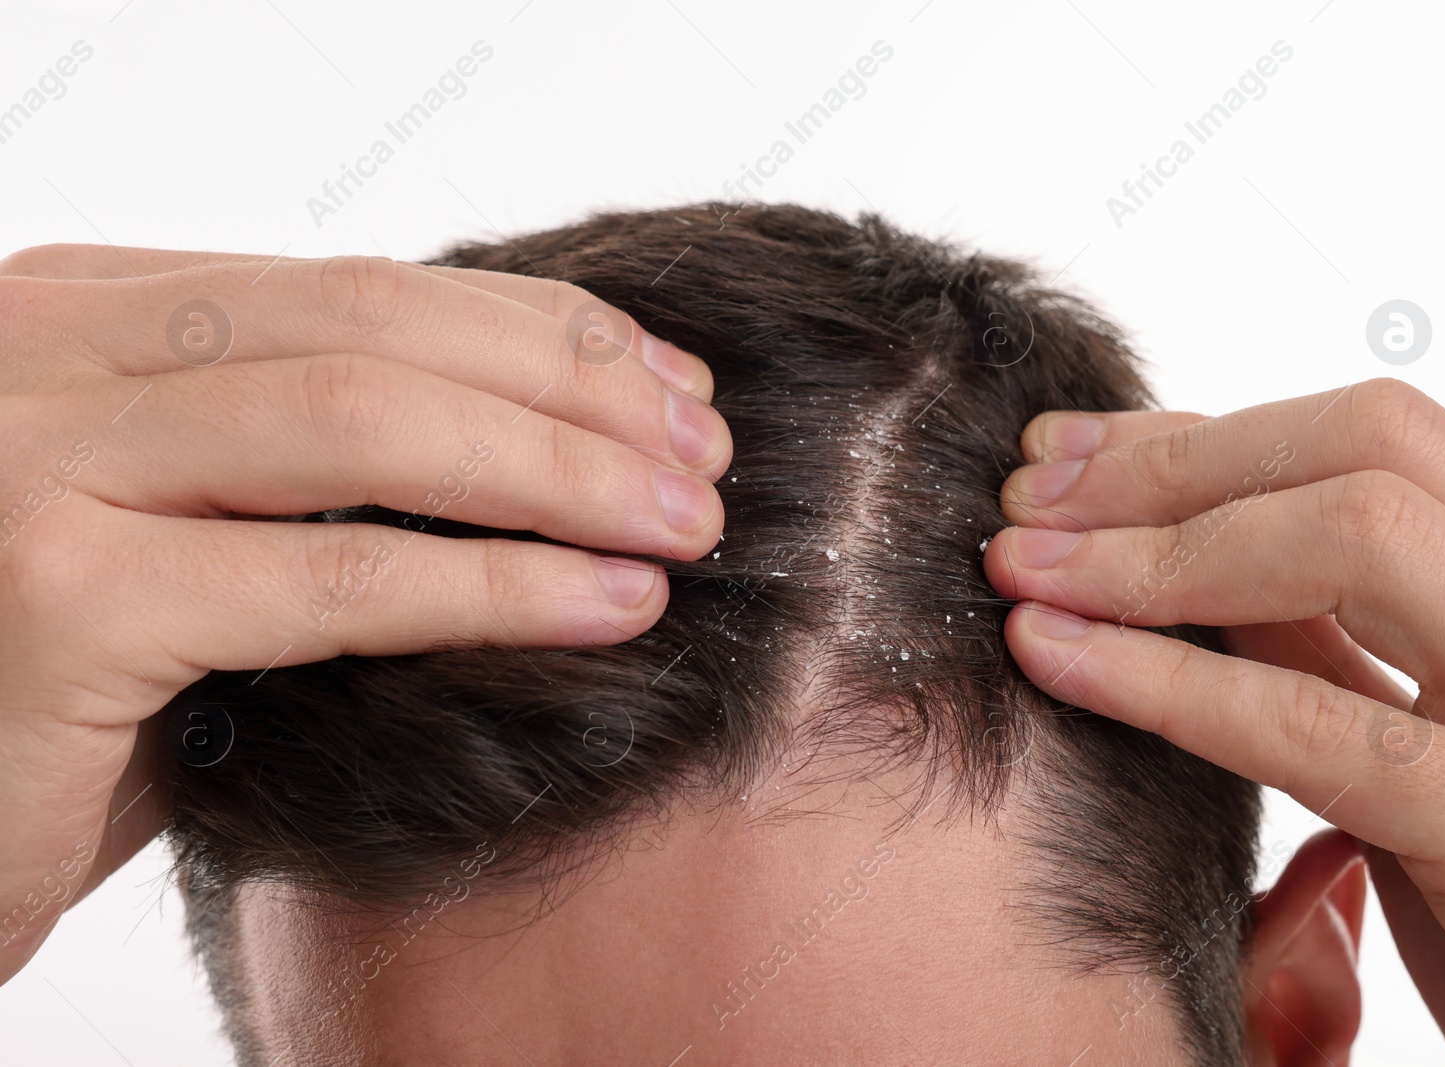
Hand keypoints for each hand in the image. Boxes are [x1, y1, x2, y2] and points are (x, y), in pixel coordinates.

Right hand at [0, 245, 729, 981]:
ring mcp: (38, 460)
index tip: (665, 385)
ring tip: (684, 524)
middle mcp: (48, 351)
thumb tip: (550, 440)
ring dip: (562, 471)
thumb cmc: (67, 694)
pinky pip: (335, 577)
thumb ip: (309, 463)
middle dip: (571, 390)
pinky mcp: (58, 597)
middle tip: (702, 458)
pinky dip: (497, 584)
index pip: (358, 288)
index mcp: (90, 315)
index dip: (535, 328)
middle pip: (376, 329)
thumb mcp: (190, 533)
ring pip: (367, 424)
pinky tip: (610, 602)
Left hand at [985, 378, 1444, 1064]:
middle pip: (1371, 456)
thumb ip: (1335, 650)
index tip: (1069, 454)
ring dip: (1149, 549)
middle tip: (1023, 497)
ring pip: (1357, 542)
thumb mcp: (1428, 759)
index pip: (1388, 444)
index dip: (1208, 436)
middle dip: (1169, 466)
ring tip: (1021, 568)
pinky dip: (1164, 680)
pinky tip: (1058, 657)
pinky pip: (1316, 727)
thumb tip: (1188, 543)